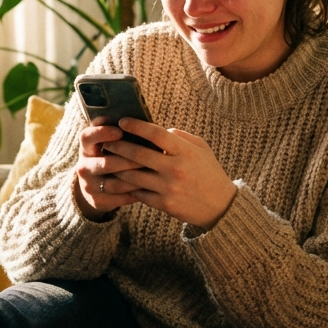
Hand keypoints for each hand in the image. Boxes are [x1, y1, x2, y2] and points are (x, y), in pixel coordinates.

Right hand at [73, 122, 144, 220]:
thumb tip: (143, 123)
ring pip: (115, 183)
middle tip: (150, 156)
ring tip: (154, 173)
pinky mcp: (96, 200)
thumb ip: (120, 132)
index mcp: (86, 147)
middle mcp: (83, 166)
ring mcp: (88, 185)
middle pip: (106, 163)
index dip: (102, 133)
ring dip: (136, 178)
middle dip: (130, 160)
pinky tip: (148, 187)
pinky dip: (134, 193)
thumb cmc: (111, 156)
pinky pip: (118, 198)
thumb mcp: (109, 143)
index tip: (120, 131)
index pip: (87, 137)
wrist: (95, 186)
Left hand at [102, 118, 236, 229]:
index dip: (137, 126)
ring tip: (106, 161)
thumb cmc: (210, 173)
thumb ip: (181, 137)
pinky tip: (116, 181)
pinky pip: (138, 193)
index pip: (156, 134)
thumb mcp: (202, 149)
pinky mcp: (164, 204)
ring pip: (133, 176)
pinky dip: (126, 186)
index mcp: (185, 152)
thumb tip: (159, 129)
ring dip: (116, 168)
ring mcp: (168, 188)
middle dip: (119, 146)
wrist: (221, 206)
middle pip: (138, 154)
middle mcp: (175, 169)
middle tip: (106, 142)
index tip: (122, 121)